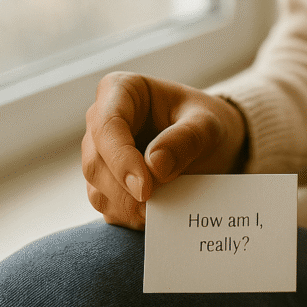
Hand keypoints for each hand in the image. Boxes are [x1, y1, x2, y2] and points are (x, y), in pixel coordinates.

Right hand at [81, 72, 246, 229]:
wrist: (210, 142)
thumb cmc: (206, 122)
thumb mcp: (208, 123)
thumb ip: (187, 138)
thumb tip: (155, 166)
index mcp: (121, 90)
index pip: (108, 125)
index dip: (121, 160)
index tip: (145, 188)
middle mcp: (100, 121)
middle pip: (96, 162)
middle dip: (126, 190)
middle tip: (158, 207)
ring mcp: (99, 153)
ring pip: (97, 188)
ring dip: (129, 207)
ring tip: (163, 211)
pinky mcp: (104, 182)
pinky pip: (107, 206)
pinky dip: (130, 216)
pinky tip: (156, 215)